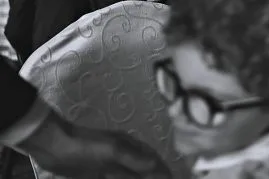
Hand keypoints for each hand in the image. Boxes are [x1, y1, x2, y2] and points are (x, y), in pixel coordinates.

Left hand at [21, 111, 170, 177]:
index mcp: (131, 148)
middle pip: (144, 173)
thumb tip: (156, 165)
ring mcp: (110, 167)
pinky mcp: (97, 175)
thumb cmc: (85, 145)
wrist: (53, 145)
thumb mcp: (111, 150)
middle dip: (154, 177)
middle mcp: (124, 157)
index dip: (164, 172)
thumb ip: (133, 158)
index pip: (153, 163)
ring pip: (131, 178)